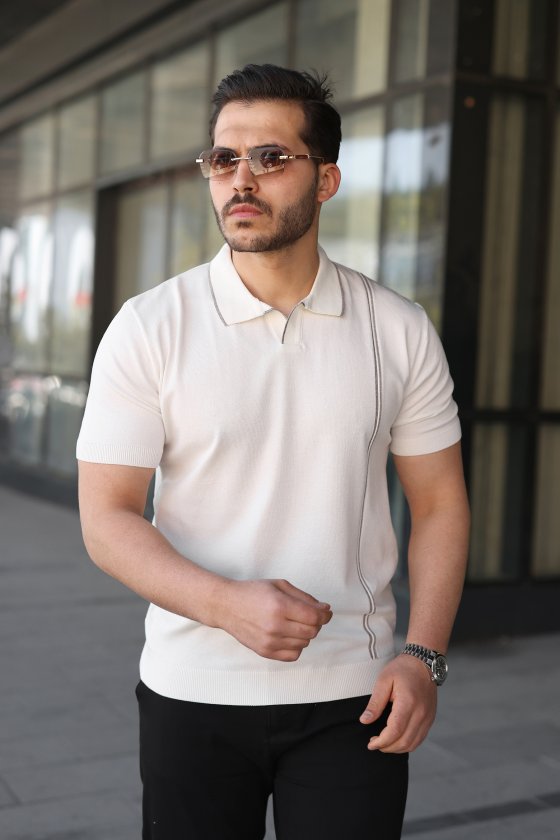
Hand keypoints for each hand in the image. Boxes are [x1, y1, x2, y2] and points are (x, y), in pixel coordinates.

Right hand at [217, 578, 331, 660]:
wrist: (226, 606)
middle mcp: (275, 626)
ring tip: (294, 623)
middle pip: (312, 632)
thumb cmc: (253, 592)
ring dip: (305, 633)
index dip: (325, 615)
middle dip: (316, 623)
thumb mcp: (280, 585)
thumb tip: (325, 610)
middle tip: (309, 615)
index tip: (326, 612)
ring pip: (304, 643)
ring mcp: (270, 641)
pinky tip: (289, 635)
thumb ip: (304, 598)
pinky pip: (293, 655)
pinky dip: (297, 646)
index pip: (314, 618)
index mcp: (280, 606)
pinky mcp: (265, 652)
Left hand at [359, 654, 436, 752]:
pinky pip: (419, 739)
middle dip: (387, 747)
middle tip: (374, 743)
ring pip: (413, 744)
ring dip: (397, 748)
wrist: (424, 662)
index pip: (395, 731)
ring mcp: (428, 717)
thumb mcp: (384, 680)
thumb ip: (375, 703)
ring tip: (384, 743)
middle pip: (404, 741)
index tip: (371, 744)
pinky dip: (407, 744)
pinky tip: (396, 739)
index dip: (382, 741)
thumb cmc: (402, 669)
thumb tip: (365, 721)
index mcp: (408, 702)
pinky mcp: (430, 719)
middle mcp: (421, 713)